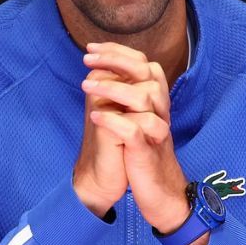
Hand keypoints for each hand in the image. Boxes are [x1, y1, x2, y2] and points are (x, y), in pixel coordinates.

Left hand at [80, 43, 189, 234]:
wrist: (158, 195)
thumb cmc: (140, 156)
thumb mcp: (132, 122)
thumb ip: (123, 99)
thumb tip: (100, 71)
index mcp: (155, 103)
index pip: (144, 64)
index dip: (119, 52)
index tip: (91, 49)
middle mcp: (160, 112)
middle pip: (148, 72)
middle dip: (116, 60)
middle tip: (87, 60)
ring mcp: (156, 132)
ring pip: (144, 96)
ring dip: (112, 87)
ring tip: (85, 86)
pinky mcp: (147, 153)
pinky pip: (135, 130)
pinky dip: (114, 120)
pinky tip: (94, 116)